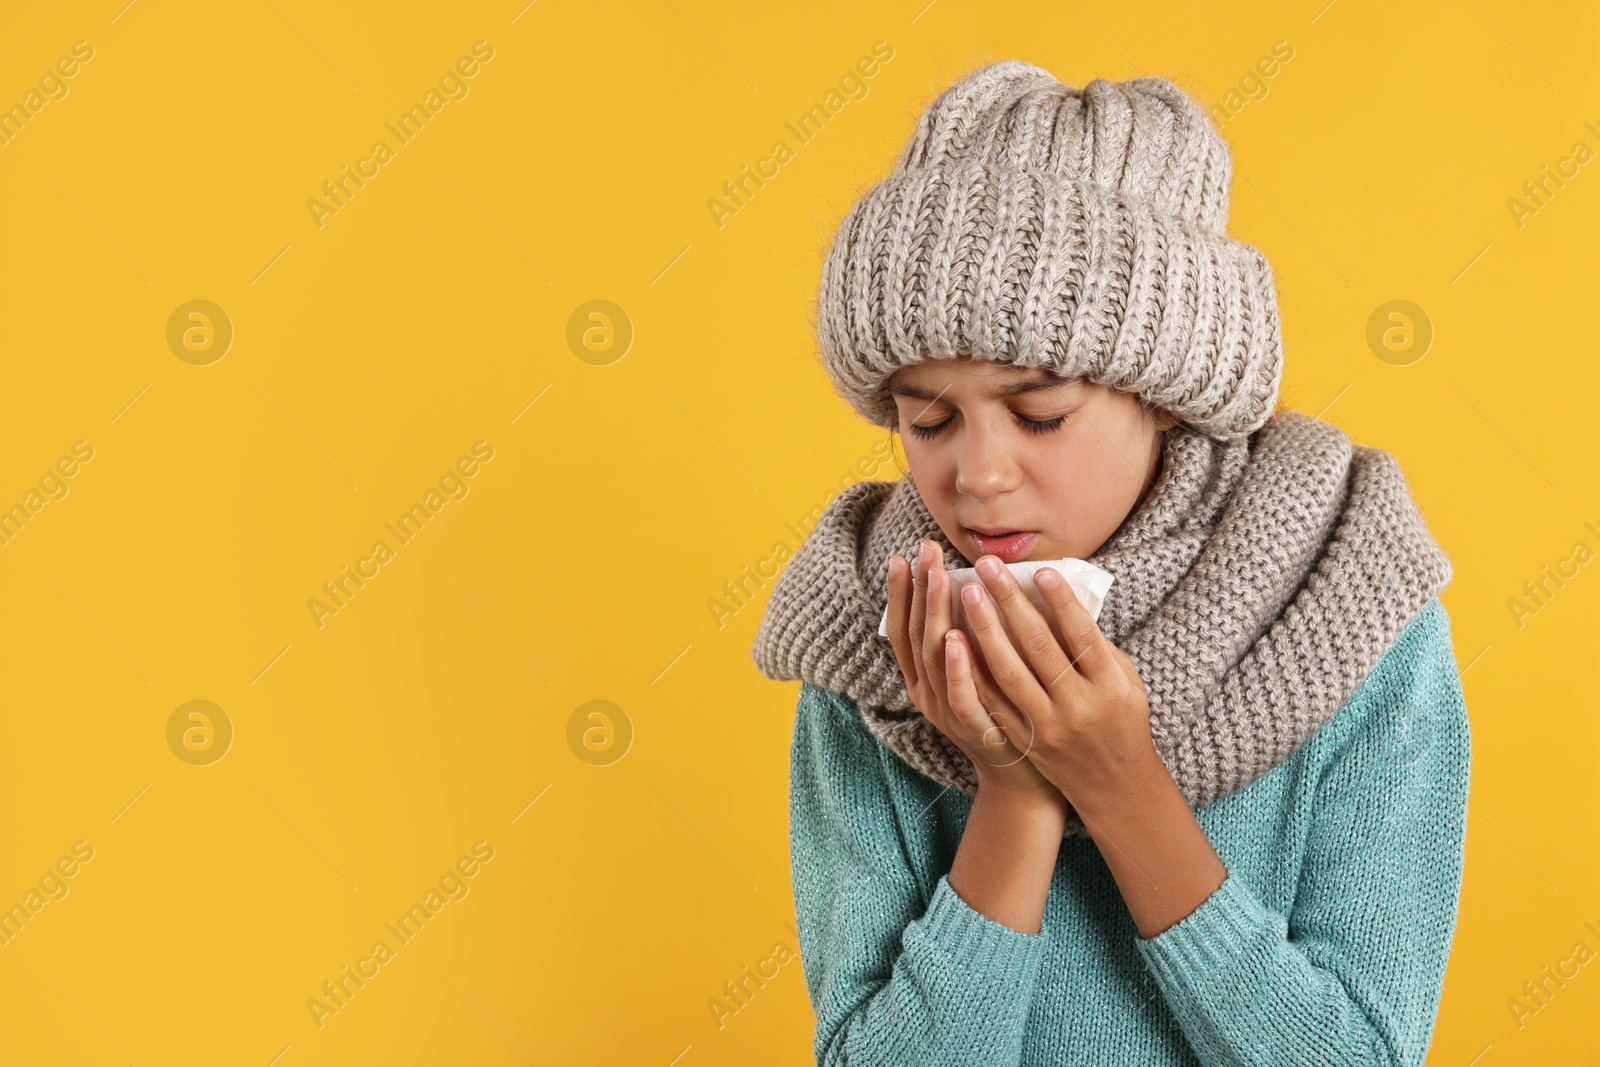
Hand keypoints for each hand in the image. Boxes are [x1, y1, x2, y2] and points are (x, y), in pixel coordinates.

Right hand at [884, 540, 1063, 807]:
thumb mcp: (980, 673)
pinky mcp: (975, 730)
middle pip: (915, 634)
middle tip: (924, 550)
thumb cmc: (1008, 715)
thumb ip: (972, 636)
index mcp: (924, 680)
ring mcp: (948, 713)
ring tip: (938, 578)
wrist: (1023, 780)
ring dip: (934, 615)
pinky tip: (955, 636)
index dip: (900, 592)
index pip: (902, 628)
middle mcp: (927, 694)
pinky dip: (955, 666)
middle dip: (919, 588)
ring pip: (933, 658)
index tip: (903, 555)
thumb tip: (977, 582)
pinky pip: (960, 695)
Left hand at [956, 554, 1161, 807]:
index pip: (1082, 636)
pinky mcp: (1024, 740)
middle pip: (1039, 647)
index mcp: (1110, 685)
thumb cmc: (1122, 720)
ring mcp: (1048, 725)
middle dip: (1011, 603)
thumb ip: (1098, 645)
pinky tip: (953, 639)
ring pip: (1009, 672)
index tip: (1040, 571)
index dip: (1062, 602)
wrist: (1115, 786)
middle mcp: (1078, 706)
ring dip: (984, 629)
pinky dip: (972, 670)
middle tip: (988, 568)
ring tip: (966, 592)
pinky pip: (992, 702)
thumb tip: (1064, 599)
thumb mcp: (1126, 681)